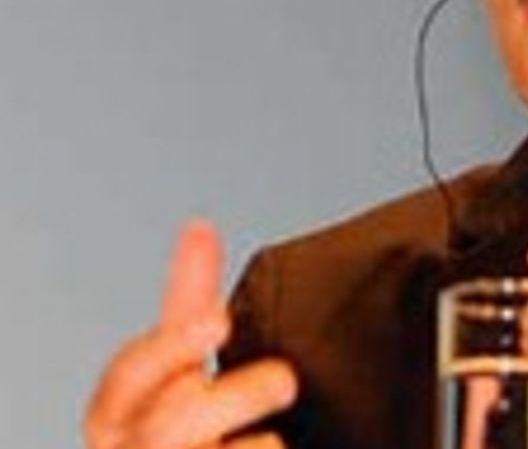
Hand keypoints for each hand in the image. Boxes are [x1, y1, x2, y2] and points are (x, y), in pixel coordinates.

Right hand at [83, 220, 297, 448]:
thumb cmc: (190, 435)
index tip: (216, 319)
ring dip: (258, 447)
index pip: (125, 380)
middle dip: (232, 396)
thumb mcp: (179, 374)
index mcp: (115, 423)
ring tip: (281, 438)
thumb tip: (198, 228)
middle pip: (168, 428)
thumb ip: (185, 310)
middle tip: (284, 379)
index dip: (167, 348)